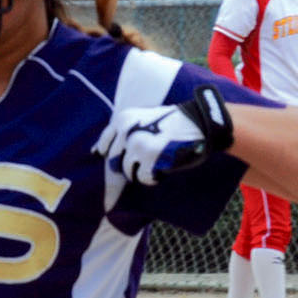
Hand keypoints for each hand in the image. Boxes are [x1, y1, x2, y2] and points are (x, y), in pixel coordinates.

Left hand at [94, 83, 234, 186]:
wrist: (200, 123)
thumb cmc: (172, 122)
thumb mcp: (143, 118)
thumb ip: (121, 132)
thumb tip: (96, 152)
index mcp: (123, 119)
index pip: (104, 145)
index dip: (113, 155)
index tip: (124, 157)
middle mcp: (126, 131)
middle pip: (115, 162)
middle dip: (129, 165)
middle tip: (148, 159)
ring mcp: (137, 146)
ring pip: (128, 172)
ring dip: (142, 171)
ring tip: (158, 160)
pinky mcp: (149, 160)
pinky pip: (143, 178)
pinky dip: (154, 177)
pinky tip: (164, 167)